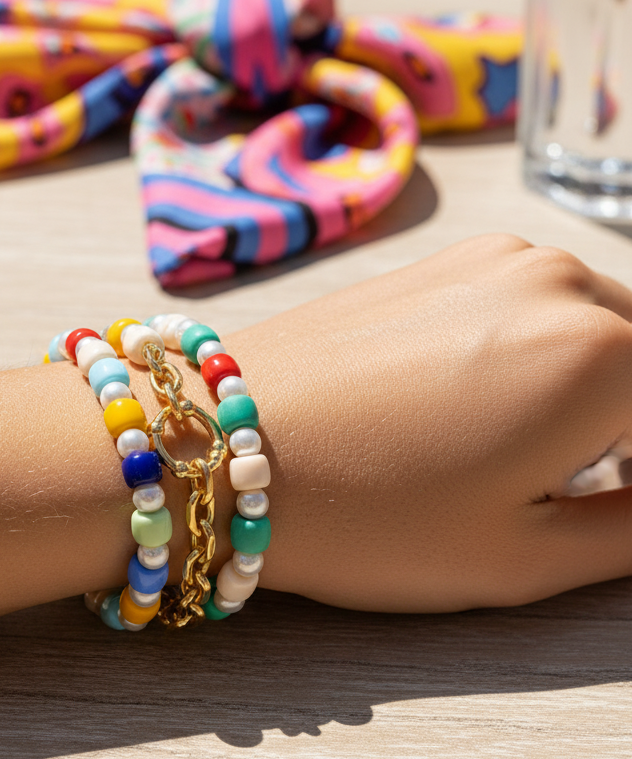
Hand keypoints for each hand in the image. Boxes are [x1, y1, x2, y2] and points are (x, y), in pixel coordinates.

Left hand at [227, 234, 631, 612]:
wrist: (221, 439)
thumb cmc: (367, 513)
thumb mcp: (527, 555)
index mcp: (603, 351)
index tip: (607, 499)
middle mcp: (559, 279)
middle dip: (630, 428)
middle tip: (579, 488)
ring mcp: (494, 257)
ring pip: (599, 327)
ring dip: (599, 388)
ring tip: (536, 458)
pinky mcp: (442, 259)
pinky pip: (535, 303)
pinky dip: (546, 352)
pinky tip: (485, 408)